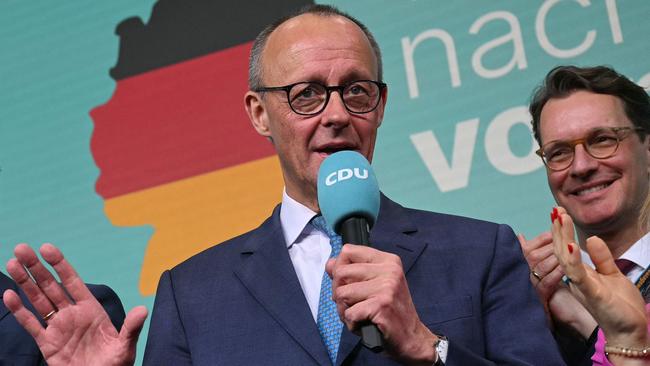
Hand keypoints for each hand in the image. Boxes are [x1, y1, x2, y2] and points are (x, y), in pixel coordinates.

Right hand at [2, 243, 146, 365]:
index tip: (47, 248)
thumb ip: (131, 328)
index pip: (72, 282)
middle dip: (36, 268)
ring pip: (38, 300)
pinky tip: (9, 296)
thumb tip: (142, 309)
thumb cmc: (115, 364)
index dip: (60, 265)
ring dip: (25, 283)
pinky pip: (31, 324)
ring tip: (12, 263)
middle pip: (51, 286)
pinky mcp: (47, 344)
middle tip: (21, 249)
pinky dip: (20, 311)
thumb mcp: (125, 345)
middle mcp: (72, 314)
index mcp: (91, 310)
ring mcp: (58, 328)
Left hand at [326, 244, 436, 364]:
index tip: (349, 283)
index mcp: (387, 261)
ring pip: (341, 294)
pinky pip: (349, 313)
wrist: (412, 338)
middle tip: (355, 305)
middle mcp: (389, 270)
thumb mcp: (373, 285)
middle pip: (340, 273)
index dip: (340, 269)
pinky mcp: (382, 306)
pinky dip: (352, 324)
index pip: (348, 251)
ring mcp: (387, 287)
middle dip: (339, 293)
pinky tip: (365, 325)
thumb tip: (330, 263)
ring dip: (344, 311)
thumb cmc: (390, 312)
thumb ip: (351, 272)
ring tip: (360, 316)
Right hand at [517, 232, 563, 307]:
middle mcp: (521, 270)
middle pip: (534, 254)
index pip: (530, 244)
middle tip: (568, 244)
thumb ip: (527, 248)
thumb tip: (519, 235)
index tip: (558, 234)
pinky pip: (549, 281)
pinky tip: (568, 269)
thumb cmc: (540, 280)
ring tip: (569, 255)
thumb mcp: (533, 263)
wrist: (546, 307)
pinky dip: (558, 274)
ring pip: (542, 266)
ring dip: (556, 259)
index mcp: (519, 259)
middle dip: (552, 247)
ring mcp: (530, 282)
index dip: (545, 238)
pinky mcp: (540, 294)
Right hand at [552, 208, 648, 347]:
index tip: (559, 212)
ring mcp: (582, 286)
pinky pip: (578, 275)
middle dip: (558, 229)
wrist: (630, 332)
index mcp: (581, 274)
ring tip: (561, 218)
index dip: (561, 231)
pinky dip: (573, 259)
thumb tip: (591, 238)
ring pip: (566, 259)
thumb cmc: (620, 308)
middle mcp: (577, 279)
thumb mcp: (612, 276)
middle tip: (555, 210)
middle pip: (561, 250)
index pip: (566, 249)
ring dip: (563, 237)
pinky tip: (571, 244)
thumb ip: (602, 258)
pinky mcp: (591, 293)